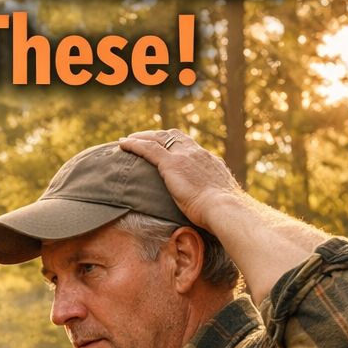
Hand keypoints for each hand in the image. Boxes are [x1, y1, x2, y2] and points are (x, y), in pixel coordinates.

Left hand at [118, 129, 241, 232]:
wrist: (224, 208)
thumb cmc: (223, 213)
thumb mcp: (219, 200)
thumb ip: (212, 197)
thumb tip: (210, 207)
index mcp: (208, 161)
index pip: (190, 146)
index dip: (175, 143)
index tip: (165, 145)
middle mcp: (197, 153)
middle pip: (173, 136)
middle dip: (157, 135)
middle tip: (143, 138)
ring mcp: (184, 157)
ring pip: (158, 139)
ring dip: (142, 137)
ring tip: (127, 140)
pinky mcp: (172, 164)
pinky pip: (149, 149)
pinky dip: (134, 145)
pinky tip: (122, 144)